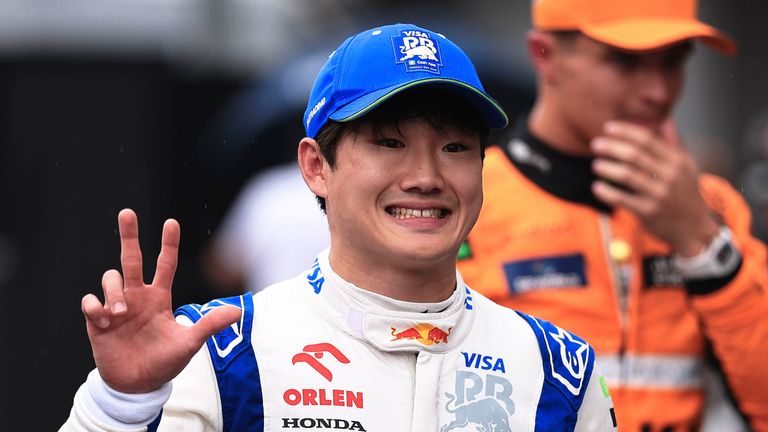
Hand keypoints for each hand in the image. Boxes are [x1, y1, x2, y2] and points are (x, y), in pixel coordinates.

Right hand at [81, 209, 240, 392]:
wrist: (138, 385)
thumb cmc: (165, 362)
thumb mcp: (190, 343)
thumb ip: (209, 325)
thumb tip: (238, 310)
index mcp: (160, 298)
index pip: (165, 265)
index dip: (168, 244)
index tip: (171, 222)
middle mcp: (138, 296)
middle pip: (132, 258)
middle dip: (129, 235)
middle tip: (128, 212)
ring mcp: (117, 307)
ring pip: (111, 278)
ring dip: (115, 290)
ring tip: (122, 313)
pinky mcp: (97, 321)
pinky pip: (90, 301)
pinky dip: (96, 306)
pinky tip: (105, 320)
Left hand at [590, 119, 718, 256]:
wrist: (693, 227)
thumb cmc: (684, 192)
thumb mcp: (686, 166)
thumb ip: (673, 142)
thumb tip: (664, 119)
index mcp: (677, 160)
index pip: (647, 139)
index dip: (625, 131)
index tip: (608, 127)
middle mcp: (670, 176)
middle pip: (634, 155)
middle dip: (611, 147)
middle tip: (595, 144)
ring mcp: (659, 194)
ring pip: (626, 175)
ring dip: (606, 168)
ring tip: (595, 165)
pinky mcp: (649, 212)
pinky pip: (622, 199)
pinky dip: (606, 192)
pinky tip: (596, 187)